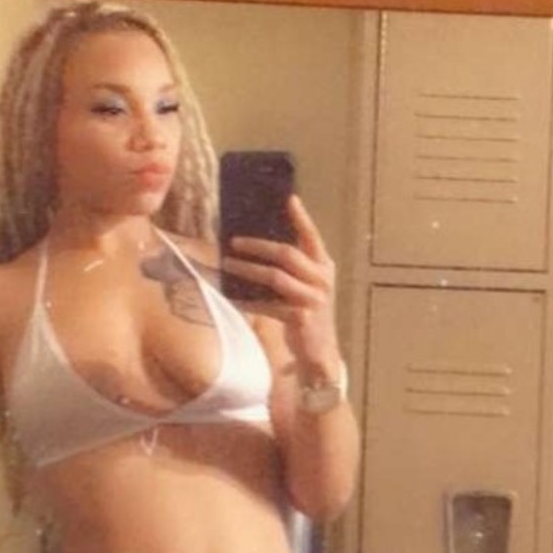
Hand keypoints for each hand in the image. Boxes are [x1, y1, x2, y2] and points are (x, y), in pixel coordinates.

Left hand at [225, 195, 341, 377]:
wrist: (320, 353)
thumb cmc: (308, 313)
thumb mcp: (307, 286)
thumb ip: (294, 267)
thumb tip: (258, 243)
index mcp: (325, 267)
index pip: (312, 236)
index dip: (301, 218)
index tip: (289, 199)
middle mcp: (322, 279)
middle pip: (287, 254)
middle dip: (258, 246)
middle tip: (234, 242)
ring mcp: (313, 298)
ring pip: (275, 276)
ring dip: (248, 269)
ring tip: (228, 264)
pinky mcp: (300, 317)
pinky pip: (268, 304)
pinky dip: (248, 301)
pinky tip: (233, 297)